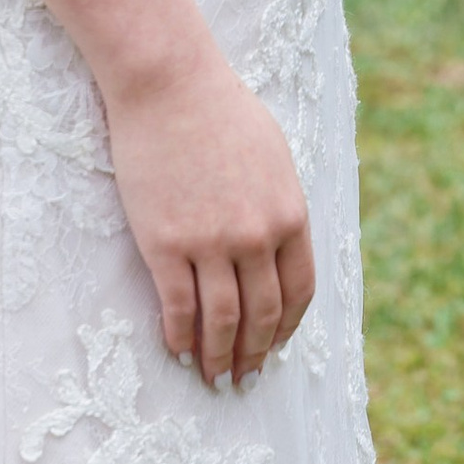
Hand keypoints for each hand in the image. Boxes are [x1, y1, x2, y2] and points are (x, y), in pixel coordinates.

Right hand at [103, 38, 317, 389]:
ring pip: (221, 320)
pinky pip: (178, 306)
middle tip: (243, 377)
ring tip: (212, 377)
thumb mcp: (274, 158)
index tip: (274, 346)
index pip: (298, 290)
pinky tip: (178, 349)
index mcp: (290, 214)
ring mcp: (211, 242)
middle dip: (254, 353)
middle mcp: (257, 236)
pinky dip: (180, 336)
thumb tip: (280, 247)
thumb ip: (281, 207)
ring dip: (218, 357)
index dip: (286, 327)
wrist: (170, 85)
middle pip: (262, 314)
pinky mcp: (165, 244)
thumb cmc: (221, 113)